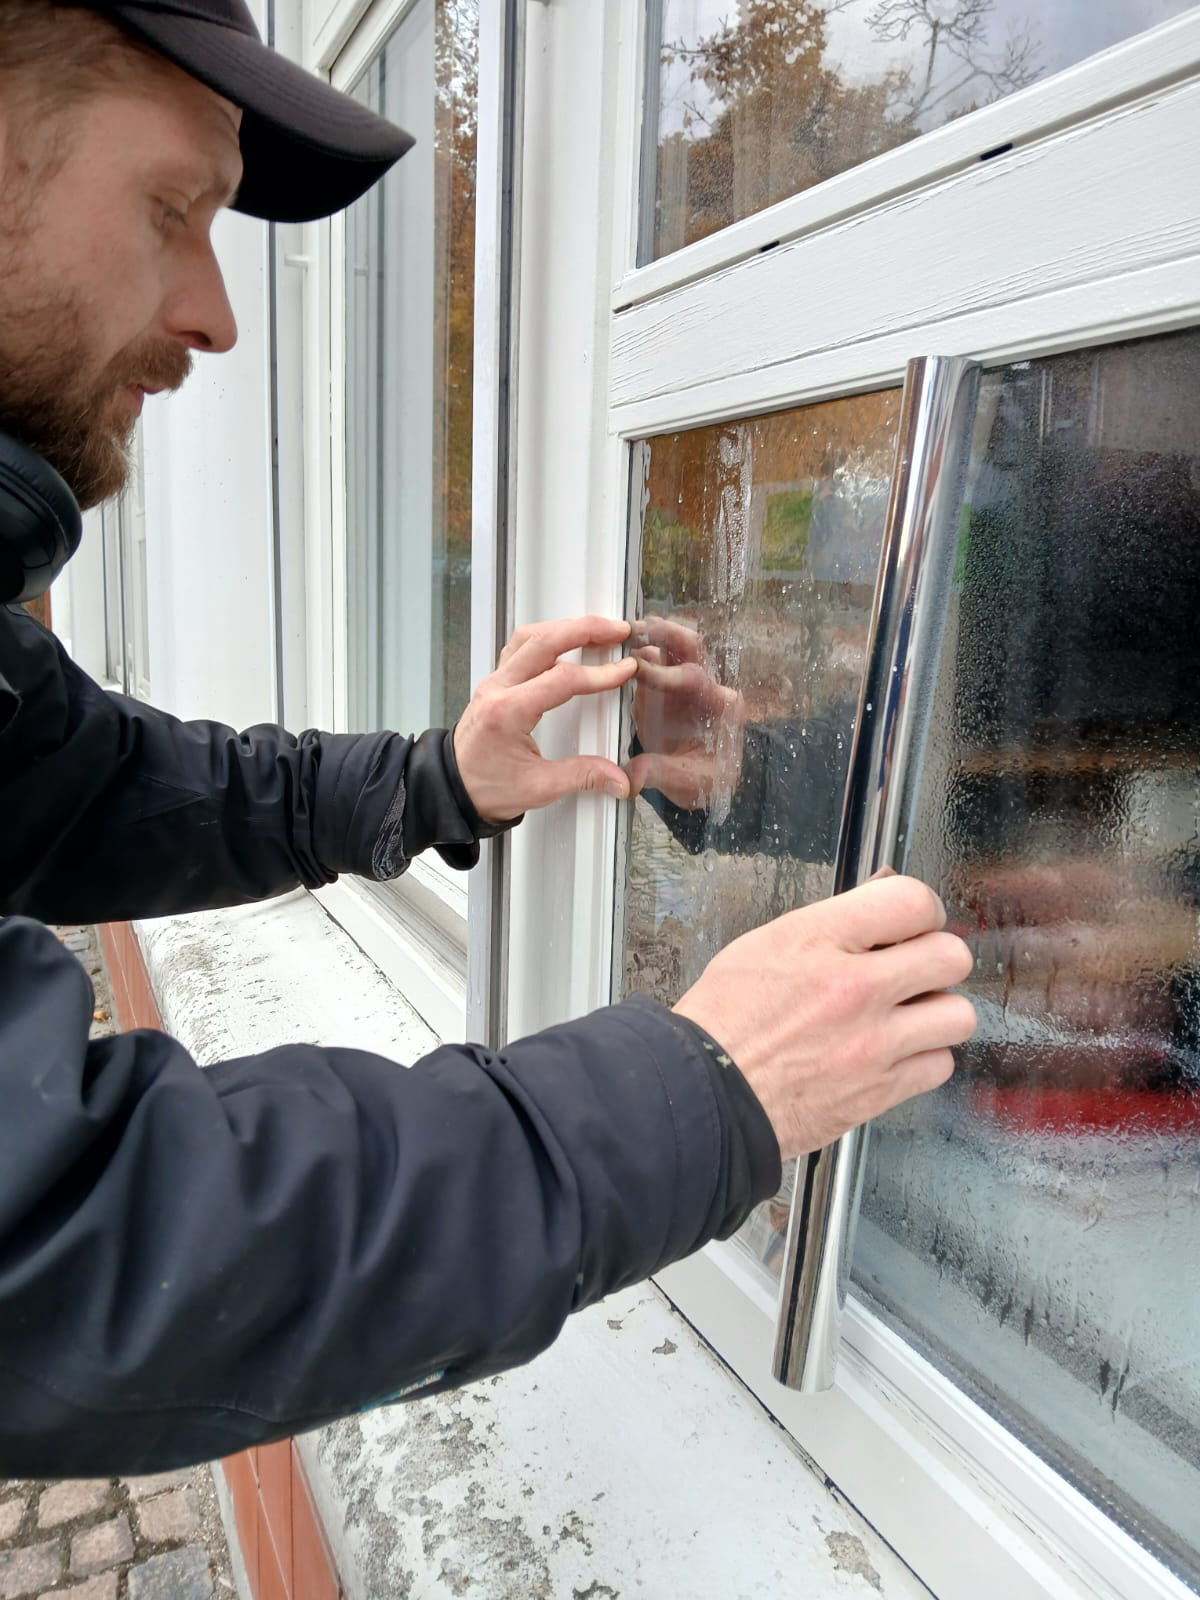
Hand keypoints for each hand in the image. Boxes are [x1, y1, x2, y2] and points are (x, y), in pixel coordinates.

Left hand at [453, 617, 636, 823]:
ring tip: (596, 629)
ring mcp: (494, 682)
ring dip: (565, 627)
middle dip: (585, 630)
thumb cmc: (485, 787)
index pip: (561, 679)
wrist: (453, 789)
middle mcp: (498, 689)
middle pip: (544, 641)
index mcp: (508, 712)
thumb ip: (582, 777)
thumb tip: (618, 778)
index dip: (598, 673)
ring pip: (529, 636)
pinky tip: (565, 640)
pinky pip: (519, 646)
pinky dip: (547, 637)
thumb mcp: (538, 788)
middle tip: (618, 630)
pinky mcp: (496, 683)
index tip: (624, 671)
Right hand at [624, 617, 747, 808]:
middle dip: (663, 633)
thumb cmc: (704, 779)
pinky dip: (632, 653)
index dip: (666, 673)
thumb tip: (631, 775)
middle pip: (690, 646)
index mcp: (720, 706)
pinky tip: (610, 651)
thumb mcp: (686, 782)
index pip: (695, 678)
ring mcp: (683, 682)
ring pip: (669, 647)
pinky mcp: (664, 684)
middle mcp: (705, 686)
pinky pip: (650, 660)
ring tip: (615, 634)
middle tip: (633, 629)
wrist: (702, 781)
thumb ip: (660, 773)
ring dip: (645, 636)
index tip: (639, 671)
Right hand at [673, 875, 976, 1158]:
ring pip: (957, 1015)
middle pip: (951, 956)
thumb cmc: (724, 1021)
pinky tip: (895, 1054)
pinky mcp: (880, 1091)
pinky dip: (923, 1060)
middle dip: (935, 959)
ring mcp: (873, 1044)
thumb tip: (880, 902)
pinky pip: (939, 1066)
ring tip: (908, 1016)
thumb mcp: (766, 944)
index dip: (920, 910)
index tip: (913, 923)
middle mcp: (855, 989)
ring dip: (936, 1013)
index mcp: (820, 941)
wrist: (707, 1098)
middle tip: (914, 970)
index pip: (913, 901)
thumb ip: (830, 924)